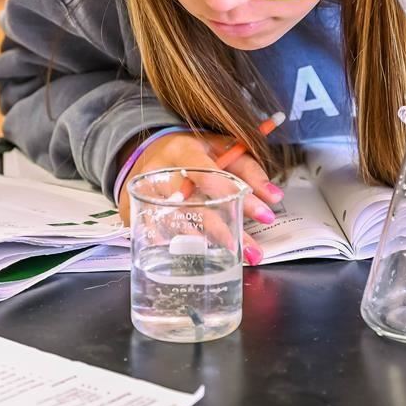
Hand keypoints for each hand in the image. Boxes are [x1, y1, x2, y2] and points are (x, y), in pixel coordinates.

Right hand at [117, 132, 286, 264]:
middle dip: (223, 229)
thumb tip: (273, 196)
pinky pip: (152, 231)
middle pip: (192, 204)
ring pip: (173, 221)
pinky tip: (189, 256)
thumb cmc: (193, 151)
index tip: (265, 215)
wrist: (148, 150)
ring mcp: (142, 192)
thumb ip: (249, 170)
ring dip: (201, 243)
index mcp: (182, 150)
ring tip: (228, 256)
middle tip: (250, 250)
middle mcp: (159, 170)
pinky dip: (171, 244)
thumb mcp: (222, 148)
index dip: (238, 195)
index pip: (210, 174)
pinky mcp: (132, 209)